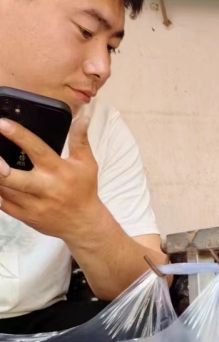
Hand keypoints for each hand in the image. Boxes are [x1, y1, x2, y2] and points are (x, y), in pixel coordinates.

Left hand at [0, 117, 103, 243]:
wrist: (83, 224)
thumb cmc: (84, 191)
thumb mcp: (86, 164)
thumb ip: (80, 139)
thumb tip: (82, 117)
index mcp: (59, 171)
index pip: (36, 149)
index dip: (18, 135)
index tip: (2, 123)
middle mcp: (45, 188)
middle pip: (14, 178)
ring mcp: (33, 205)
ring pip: (4, 190)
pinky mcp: (26, 216)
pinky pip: (3, 205)